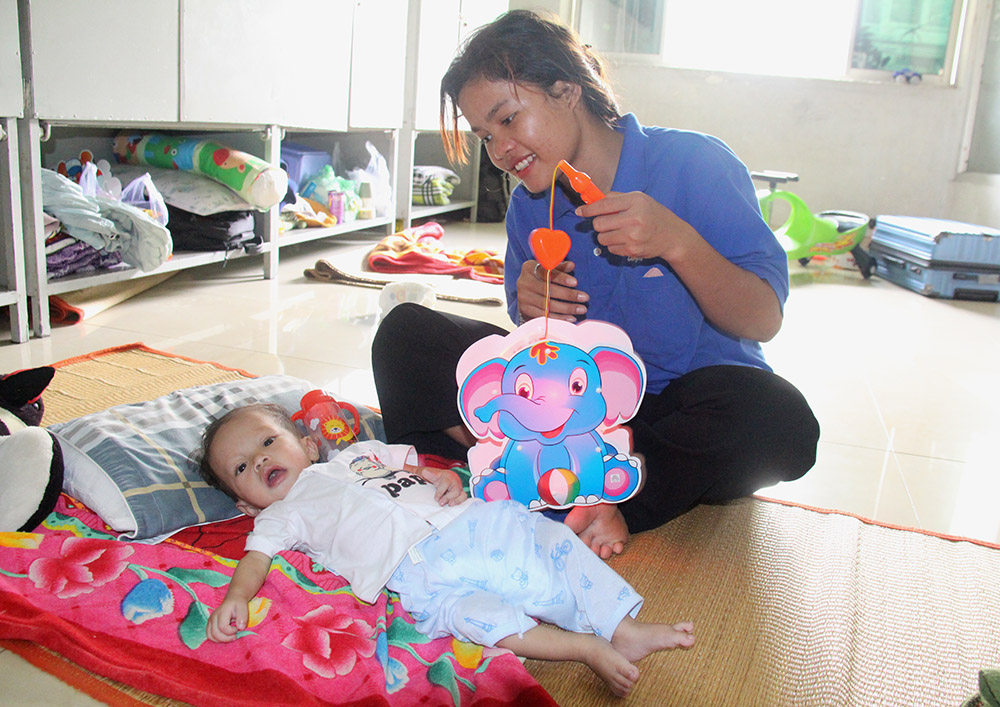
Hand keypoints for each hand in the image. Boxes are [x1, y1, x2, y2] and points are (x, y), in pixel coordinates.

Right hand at [206, 596, 247, 642]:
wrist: (233, 599)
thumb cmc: (238, 604)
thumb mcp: (243, 607)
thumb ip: (243, 617)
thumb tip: (241, 628)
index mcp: (222, 612)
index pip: (222, 627)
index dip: (231, 631)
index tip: (237, 628)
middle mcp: (213, 617)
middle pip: (215, 633)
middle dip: (226, 638)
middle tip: (234, 636)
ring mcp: (210, 621)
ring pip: (210, 636)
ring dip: (221, 640)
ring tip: (229, 636)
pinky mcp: (209, 624)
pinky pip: (209, 636)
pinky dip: (217, 639)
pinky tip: (225, 636)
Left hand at [419, 467, 467, 505]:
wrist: (444, 478)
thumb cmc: (434, 476)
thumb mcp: (425, 472)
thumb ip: (416, 471)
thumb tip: (405, 466)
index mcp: (445, 475)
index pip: (445, 483)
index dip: (440, 491)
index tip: (435, 498)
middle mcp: (453, 481)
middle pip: (455, 489)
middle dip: (448, 497)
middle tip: (440, 502)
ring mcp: (458, 488)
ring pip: (462, 494)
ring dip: (455, 500)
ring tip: (448, 504)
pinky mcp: (460, 494)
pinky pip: (464, 498)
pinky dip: (460, 502)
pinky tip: (453, 506)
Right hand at [516, 259, 588, 322]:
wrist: (525, 293)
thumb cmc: (540, 278)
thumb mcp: (547, 269)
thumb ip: (559, 267)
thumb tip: (571, 265)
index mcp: (529, 268)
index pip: (546, 272)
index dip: (561, 278)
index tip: (575, 282)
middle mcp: (524, 283)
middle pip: (548, 290)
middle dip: (568, 295)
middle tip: (584, 297)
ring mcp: (523, 298)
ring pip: (547, 305)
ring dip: (567, 308)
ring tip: (582, 309)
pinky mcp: (525, 310)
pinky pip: (545, 316)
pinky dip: (559, 318)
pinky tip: (571, 317)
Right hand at [564, 503, 629, 559]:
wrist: (599, 500)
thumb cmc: (582, 512)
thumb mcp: (570, 525)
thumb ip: (566, 537)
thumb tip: (564, 549)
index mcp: (582, 538)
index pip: (583, 551)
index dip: (584, 554)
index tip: (585, 554)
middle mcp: (594, 539)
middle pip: (594, 554)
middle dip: (594, 555)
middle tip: (594, 549)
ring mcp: (607, 538)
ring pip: (606, 553)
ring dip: (605, 554)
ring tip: (605, 548)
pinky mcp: (619, 536)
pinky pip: (619, 547)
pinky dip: (618, 549)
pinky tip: (616, 546)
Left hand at [576, 191, 698, 262]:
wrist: (673, 237)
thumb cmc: (654, 215)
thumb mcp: (639, 200)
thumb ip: (616, 198)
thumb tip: (592, 199)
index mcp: (635, 202)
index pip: (604, 205)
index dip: (588, 209)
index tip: (580, 211)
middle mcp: (634, 218)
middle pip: (599, 224)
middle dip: (599, 224)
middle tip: (607, 223)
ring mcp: (633, 236)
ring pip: (602, 238)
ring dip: (606, 235)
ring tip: (619, 232)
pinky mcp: (632, 250)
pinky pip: (611, 249)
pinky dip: (614, 245)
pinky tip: (626, 240)